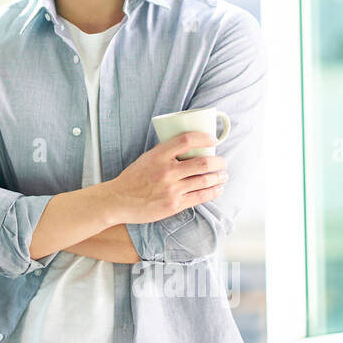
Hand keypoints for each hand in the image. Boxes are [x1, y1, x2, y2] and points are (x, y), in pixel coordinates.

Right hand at [102, 131, 227, 223]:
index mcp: (158, 155)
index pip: (187, 140)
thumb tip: (188, 147)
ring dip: (219, 177)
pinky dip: (213, 191)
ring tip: (223, 175)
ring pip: (205, 180)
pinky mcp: (174, 205)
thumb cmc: (133, 179)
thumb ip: (165, 153)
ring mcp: (171, 189)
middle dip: (219, 162)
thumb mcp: (146, 159)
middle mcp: (167, 171)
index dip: (204, 138)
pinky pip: (200, 197)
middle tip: (222, 162)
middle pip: (203, 162)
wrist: (118, 201)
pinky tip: (218, 189)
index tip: (213, 139)